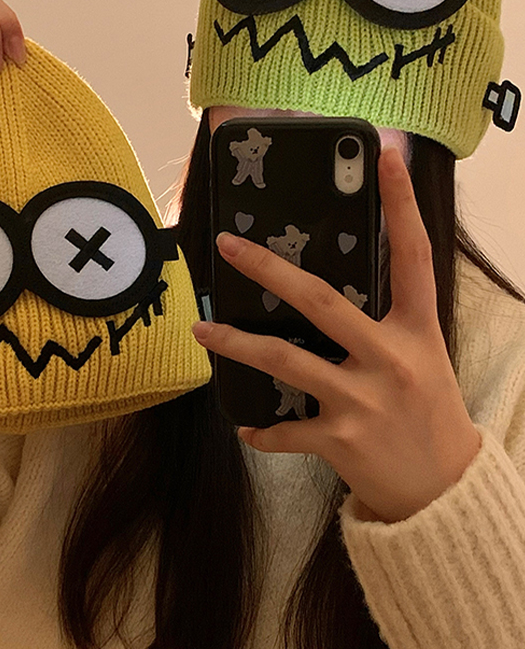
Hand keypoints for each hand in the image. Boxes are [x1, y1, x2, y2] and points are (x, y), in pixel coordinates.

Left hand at [192, 146, 482, 523]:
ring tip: (202, 328)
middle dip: (268, 270)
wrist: (446, 490)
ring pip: (284, 359)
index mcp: (416, 329)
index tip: (386, 157)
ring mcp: (363, 398)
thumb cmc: (429, 412)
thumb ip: (384, 322)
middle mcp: (389, 357)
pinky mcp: (340, 438)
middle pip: (320, 300)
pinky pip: (285, 429)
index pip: (413, 254)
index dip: (401, 204)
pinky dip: (262, 431)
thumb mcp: (420, 356)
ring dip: (236, 343)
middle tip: (227, 246)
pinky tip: (246, 427)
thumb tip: (326, 290)